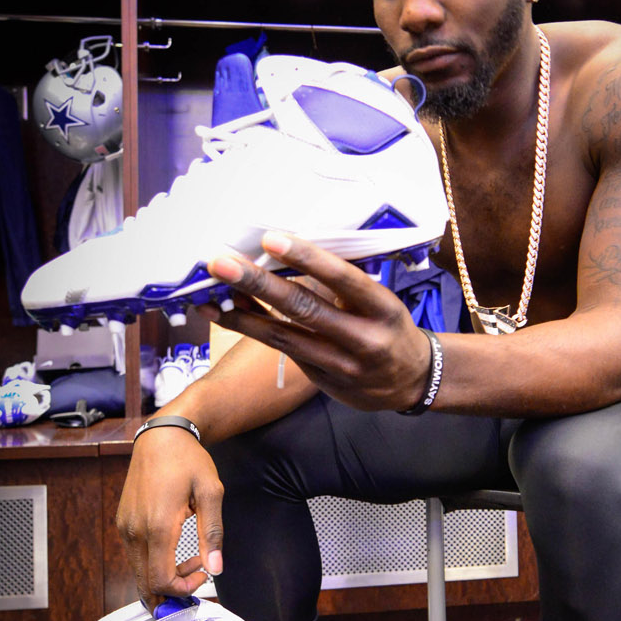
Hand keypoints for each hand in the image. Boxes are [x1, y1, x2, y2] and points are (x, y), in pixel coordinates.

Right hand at [116, 428, 223, 609]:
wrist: (161, 438)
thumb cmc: (188, 461)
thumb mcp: (211, 493)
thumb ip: (212, 534)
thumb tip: (216, 568)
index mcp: (158, 526)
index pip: (161, 580)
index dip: (183, 589)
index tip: (202, 575)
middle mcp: (136, 531)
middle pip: (145, 584)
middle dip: (172, 590)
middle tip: (196, 575)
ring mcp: (126, 528)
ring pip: (139, 572)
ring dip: (163, 576)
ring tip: (190, 557)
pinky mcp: (123, 523)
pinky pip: (135, 557)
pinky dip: (153, 564)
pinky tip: (173, 548)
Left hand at [196, 232, 433, 411]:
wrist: (412, 381)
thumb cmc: (388, 326)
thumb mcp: (379, 300)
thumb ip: (341, 283)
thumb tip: (289, 252)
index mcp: (383, 309)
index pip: (343, 279)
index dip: (307, 258)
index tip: (271, 239)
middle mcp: (363, 339)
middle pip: (304, 308)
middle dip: (258, 284)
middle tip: (221, 264)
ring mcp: (341, 365)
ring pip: (284, 337)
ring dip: (242, 314)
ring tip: (208, 296)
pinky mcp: (322, 381)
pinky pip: (282, 351)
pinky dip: (253, 330)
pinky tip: (225, 315)